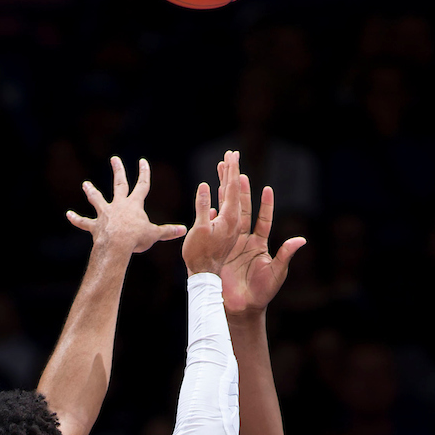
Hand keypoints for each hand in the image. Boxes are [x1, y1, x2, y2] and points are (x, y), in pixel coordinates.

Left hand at [67, 156, 185, 253]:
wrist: (117, 245)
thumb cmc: (136, 238)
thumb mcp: (154, 234)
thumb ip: (168, 231)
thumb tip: (184, 230)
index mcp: (134, 205)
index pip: (142, 185)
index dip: (144, 173)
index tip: (142, 161)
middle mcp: (119, 205)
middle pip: (119, 185)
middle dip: (118, 171)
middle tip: (114, 159)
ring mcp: (105, 214)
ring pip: (97, 200)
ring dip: (92, 192)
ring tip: (86, 185)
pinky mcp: (96, 226)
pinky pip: (84, 222)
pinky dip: (77, 219)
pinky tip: (69, 215)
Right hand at [182, 149, 241, 276]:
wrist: (204, 280)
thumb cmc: (201, 259)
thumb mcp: (200, 232)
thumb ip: (203, 209)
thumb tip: (203, 186)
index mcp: (232, 220)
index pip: (234, 190)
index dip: (233, 172)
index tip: (233, 155)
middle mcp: (233, 222)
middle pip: (234, 192)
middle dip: (231, 172)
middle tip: (230, 154)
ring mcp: (228, 228)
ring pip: (227, 200)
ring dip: (224, 182)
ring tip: (221, 166)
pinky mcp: (221, 233)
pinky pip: (221, 211)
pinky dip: (217, 198)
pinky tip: (213, 191)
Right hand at [221, 172, 304, 314]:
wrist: (242, 308)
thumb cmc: (262, 293)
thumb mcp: (276, 273)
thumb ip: (285, 254)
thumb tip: (301, 240)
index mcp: (260, 244)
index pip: (263, 219)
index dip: (265, 205)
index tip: (267, 189)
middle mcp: (245, 241)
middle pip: (244, 212)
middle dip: (242, 193)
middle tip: (239, 174)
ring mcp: (231, 245)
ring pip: (229, 217)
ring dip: (226, 200)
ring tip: (223, 181)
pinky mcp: (219, 252)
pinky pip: (216, 232)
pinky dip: (213, 219)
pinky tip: (210, 205)